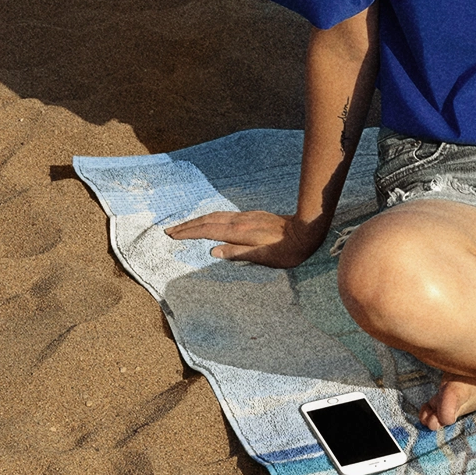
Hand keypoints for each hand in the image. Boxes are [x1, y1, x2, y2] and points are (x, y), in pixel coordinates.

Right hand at [162, 210, 325, 268]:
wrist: (306, 232)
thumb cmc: (287, 250)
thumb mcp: (263, 258)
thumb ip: (237, 253)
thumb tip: (213, 251)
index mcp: (239, 232)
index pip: (207, 231)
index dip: (188, 233)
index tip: (172, 235)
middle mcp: (240, 221)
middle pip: (207, 220)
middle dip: (187, 225)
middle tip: (170, 230)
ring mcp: (246, 217)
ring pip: (215, 216)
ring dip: (197, 221)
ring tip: (184, 226)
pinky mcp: (252, 217)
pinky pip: (224, 216)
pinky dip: (210, 219)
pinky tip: (210, 222)